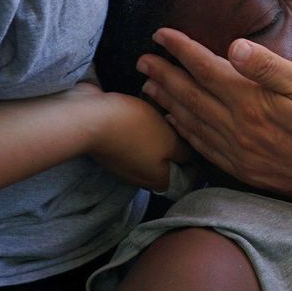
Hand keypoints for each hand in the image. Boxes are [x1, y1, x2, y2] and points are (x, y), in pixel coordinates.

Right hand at [77, 84, 194, 192]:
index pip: (188, 175)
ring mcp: (124, 163)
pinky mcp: (112, 146)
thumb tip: (190, 159)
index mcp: (160, 181)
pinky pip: (134, 138)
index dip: (197, 158)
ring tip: (165, 109)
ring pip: (152, 149)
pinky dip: (141, 126)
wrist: (89, 118)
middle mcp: (142, 178)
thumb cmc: (135, 130)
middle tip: (185, 119)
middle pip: (169, 162)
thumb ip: (184, 152)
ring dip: (159, 131)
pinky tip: (143, 109)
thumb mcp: (170, 141)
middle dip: (177, 142)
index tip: (203, 136)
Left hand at [137, 30, 291, 203]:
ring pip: (191, 121)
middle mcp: (237, 127)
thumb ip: (268, 67)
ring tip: (148, 86)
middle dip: (164, 74)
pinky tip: (177, 122)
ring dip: (167, 101)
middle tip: (143, 59)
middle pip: (189, 95)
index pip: (205, 68)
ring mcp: (237, 151)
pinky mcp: (242, 168)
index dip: (180, 50)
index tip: (160, 34)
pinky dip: (185, 130)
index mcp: (251, 101)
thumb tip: (233, 47)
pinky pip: (202, 146)